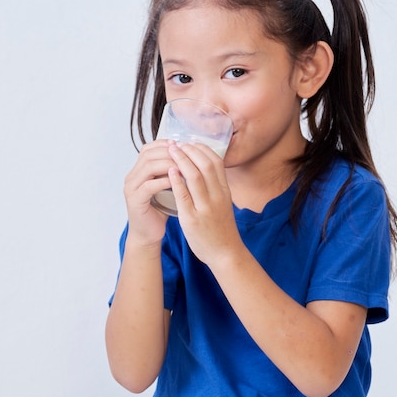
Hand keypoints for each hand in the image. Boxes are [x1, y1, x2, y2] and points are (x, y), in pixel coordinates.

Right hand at [123, 139, 176, 245]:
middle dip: (169, 152)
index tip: (184, 146)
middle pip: (148, 154)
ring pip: (148, 167)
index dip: (166, 144)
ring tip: (184, 166)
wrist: (149, 233)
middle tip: (186, 154)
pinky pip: (148, 186)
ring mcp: (131, 188)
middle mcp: (132, 176)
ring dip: (168, 164)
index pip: (149, 148)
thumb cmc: (161, 209)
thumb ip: (172, 170)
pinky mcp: (134, 201)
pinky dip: (163, 181)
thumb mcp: (167, 185)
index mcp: (139, 170)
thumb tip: (190, 154)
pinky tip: (177, 182)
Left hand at [167, 142, 242, 264]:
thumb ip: (216, 187)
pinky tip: (170, 171)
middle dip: (190, 150)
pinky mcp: (193, 219)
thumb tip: (204, 169)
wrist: (225, 253)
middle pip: (206, 165)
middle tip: (177, 143)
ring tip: (171, 151)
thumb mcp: (223, 203)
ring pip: (195, 176)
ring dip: (181, 160)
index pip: (216, 162)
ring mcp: (206, 207)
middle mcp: (217, 196)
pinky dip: (177, 180)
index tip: (190, 142)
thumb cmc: (221, 228)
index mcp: (225, 191)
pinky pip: (184, 195)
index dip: (202, 149)